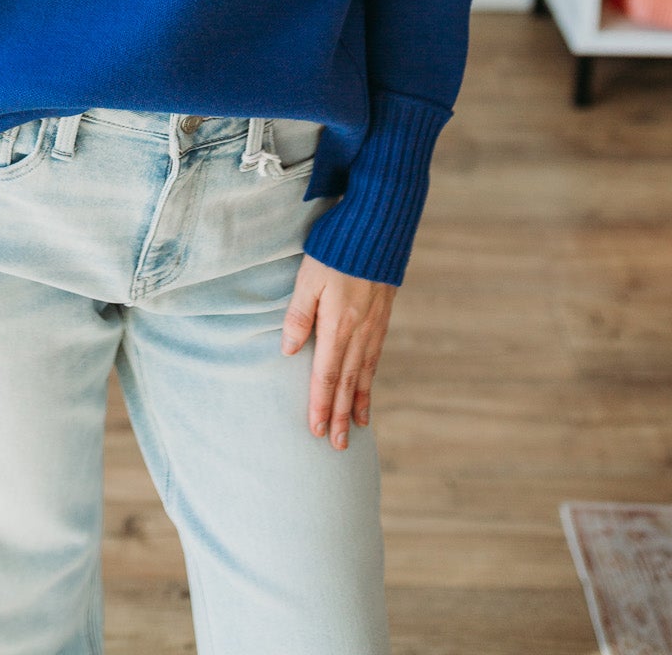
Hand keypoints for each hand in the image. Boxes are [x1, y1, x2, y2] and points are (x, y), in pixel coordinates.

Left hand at [280, 254, 395, 449]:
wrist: (379, 226)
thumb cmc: (337, 248)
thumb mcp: (309, 277)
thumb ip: (298, 315)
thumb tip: (288, 352)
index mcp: (338, 326)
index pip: (326, 376)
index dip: (321, 405)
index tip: (317, 431)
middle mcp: (359, 332)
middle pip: (347, 383)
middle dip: (341, 416)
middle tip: (338, 446)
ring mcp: (374, 326)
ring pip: (364, 373)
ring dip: (358, 402)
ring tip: (357, 427)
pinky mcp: (383, 316)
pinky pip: (376, 357)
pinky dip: (371, 378)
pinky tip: (368, 386)